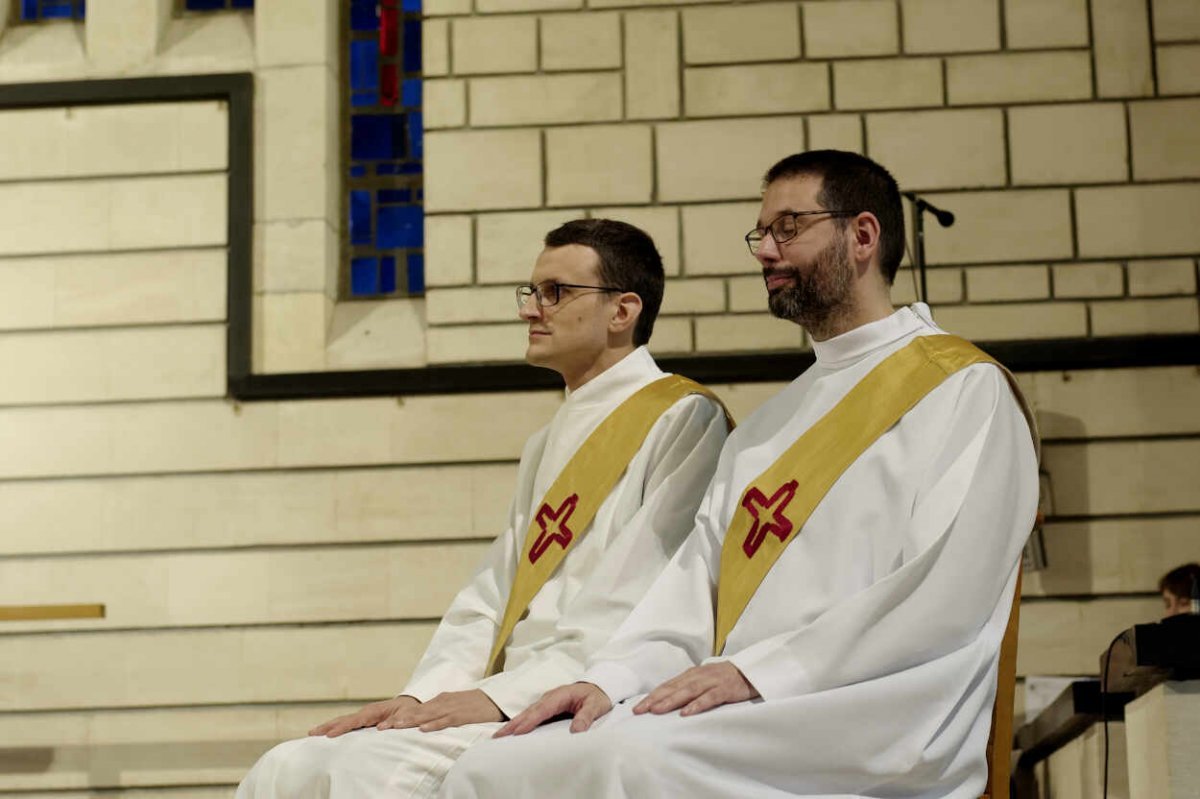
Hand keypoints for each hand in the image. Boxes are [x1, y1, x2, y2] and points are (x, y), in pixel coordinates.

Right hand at [309, 696, 418, 736]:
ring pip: (343, 720)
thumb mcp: (407, 715)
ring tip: (313, 732)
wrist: (412, 704)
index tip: (330, 734)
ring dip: (328, 726)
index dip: (342, 727)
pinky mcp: (364, 719)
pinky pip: (348, 723)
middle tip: (312, 733)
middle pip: (344, 719)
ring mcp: (364, 715)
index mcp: (375, 711)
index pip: (355, 720)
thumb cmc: (410, 710)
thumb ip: (397, 721)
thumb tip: (382, 727)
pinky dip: (336, 727)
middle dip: (328, 726)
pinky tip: (327, 733)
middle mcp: (366, 712)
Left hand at [378, 689, 503, 732]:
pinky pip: (446, 721)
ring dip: (411, 721)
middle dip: (398, 720)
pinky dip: (434, 725)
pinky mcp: (462, 716)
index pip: (415, 710)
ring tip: (395, 727)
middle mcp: (442, 703)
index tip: (382, 725)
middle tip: (381, 727)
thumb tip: (423, 722)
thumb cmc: (474, 705)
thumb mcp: (453, 706)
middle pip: (416, 712)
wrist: (496, 699)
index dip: (398, 717)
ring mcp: (451, 709)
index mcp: (439, 701)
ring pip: (427, 716)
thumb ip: (439, 712)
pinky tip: (423, 729)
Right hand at [494, 682, 612, 736]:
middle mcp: (550, 698)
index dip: (529, 721)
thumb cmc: (597, 696)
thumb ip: (586, 717)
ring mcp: (548, 702)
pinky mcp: (548, 708)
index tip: (517, 732)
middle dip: (513, 723)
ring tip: (500, 736)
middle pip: (529, 711)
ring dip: (514, 723)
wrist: (600, 687)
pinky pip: (532, 715)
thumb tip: (576, 731)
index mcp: (560, 696)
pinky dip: (521, 723)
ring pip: (528, 713)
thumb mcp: (596, 706)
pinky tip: (513, 732)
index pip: (542, 710)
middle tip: (498, 736)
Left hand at [633, 661, 758, 717]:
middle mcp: (699, 676)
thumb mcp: (704, 681)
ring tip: (657, 710)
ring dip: (671, 700)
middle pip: (673, 687)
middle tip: (639, 710)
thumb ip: (688, 688)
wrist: (752, 671)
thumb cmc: (725, 679)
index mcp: (691, 675)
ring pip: (688, 691)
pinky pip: (709, 698)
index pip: (667, 685)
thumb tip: (667, 701)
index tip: (637, 707)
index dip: (652, 696)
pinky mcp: (725, 689)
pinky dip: (697, 705)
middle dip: (655, 699)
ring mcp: (712, 682)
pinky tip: (686, 713)